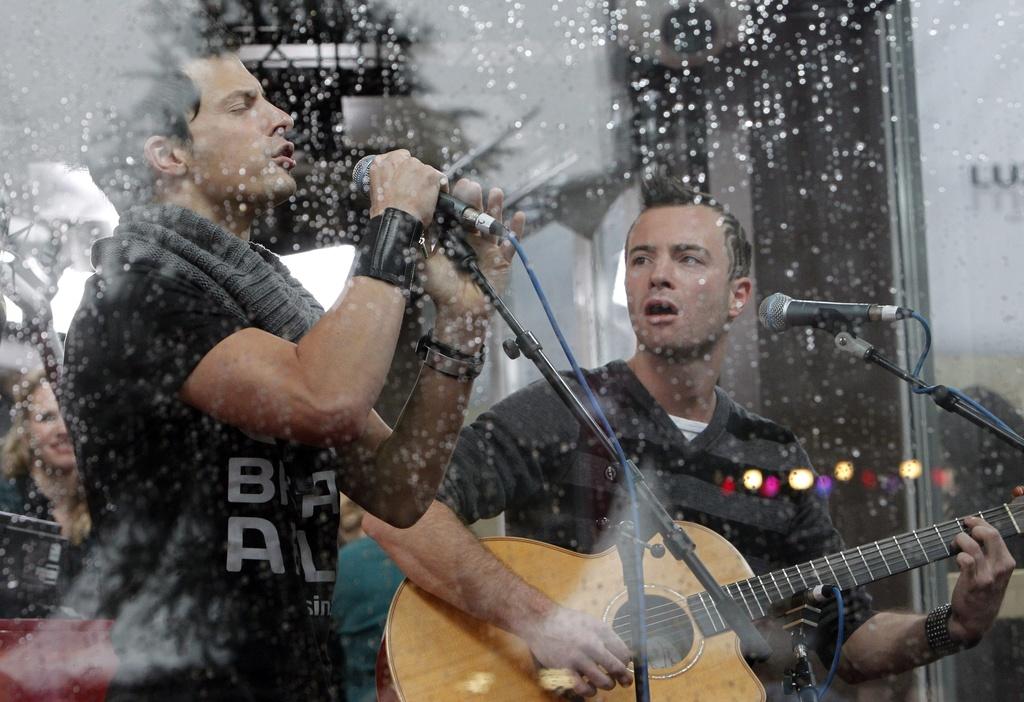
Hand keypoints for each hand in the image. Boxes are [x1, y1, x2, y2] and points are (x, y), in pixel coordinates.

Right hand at [368, 149, 445, 227]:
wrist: (396, 221)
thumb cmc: (385, 213)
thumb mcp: (376, 192)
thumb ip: (386, 182)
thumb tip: (393, 185)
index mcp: (382, 163)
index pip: (400, 158)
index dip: (405, 170)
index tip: (407, 180)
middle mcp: (400, 160)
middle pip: (415, 165)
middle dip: (416, 177)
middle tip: (415, 193)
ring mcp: (417, 166)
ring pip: (427, 172)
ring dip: (427, 183)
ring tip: (424, 199)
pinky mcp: (432, 174)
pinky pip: (441, 179)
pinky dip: (441, 189)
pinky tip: (436, 199)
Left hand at [422, 179, 524, 348]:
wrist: (457, 311)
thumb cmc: (440, 288)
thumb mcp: (425, 262)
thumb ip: (421, 243)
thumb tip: (413, 218)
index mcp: (455, 237)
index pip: (457, 213)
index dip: (458, 200)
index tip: (454, 188)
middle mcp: (472, 239)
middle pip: (477, 214)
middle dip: (476, 199)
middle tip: (473, 188)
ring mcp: (489, 249)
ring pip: (495, 223)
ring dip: (497, 207)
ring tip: (496, 193)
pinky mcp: (502, 260)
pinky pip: (512, 244)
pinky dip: (516, 230)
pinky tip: (518, 216)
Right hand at [517, 605, 632, 697]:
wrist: (540, 620)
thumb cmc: (566, 621)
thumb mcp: (591, 622)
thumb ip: (607, 637)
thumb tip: (624, 655)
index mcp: (600, 631)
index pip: (624, 653)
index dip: (627, 663)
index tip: (625, 666)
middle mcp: (592, 644)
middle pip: (617, 668)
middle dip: (624, 678)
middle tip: (624, 681)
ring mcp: (578, 658)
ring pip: (604, 681)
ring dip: (607, 685)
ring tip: (605, 682)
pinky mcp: (565, 669)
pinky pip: (583, 688)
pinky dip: (589, 691)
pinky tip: (589, 687)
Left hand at [948, 515, 1015, 645]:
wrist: (975, 620)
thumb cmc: (982, 591)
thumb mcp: (995, 572)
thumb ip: (989, 553)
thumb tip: (974, 529)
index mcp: (1007, 561)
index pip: (996, 532)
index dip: (979, 522)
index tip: (968, 521)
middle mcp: (1001, 567)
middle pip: (989, 534)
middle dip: (973, 526)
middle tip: (962, 530)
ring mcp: (988, 575)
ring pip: (973, 544)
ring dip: (959, 540)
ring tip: (955, 545)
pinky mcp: (974, 582)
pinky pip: (966, 559)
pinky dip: (958, 555)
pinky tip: (957, 559)